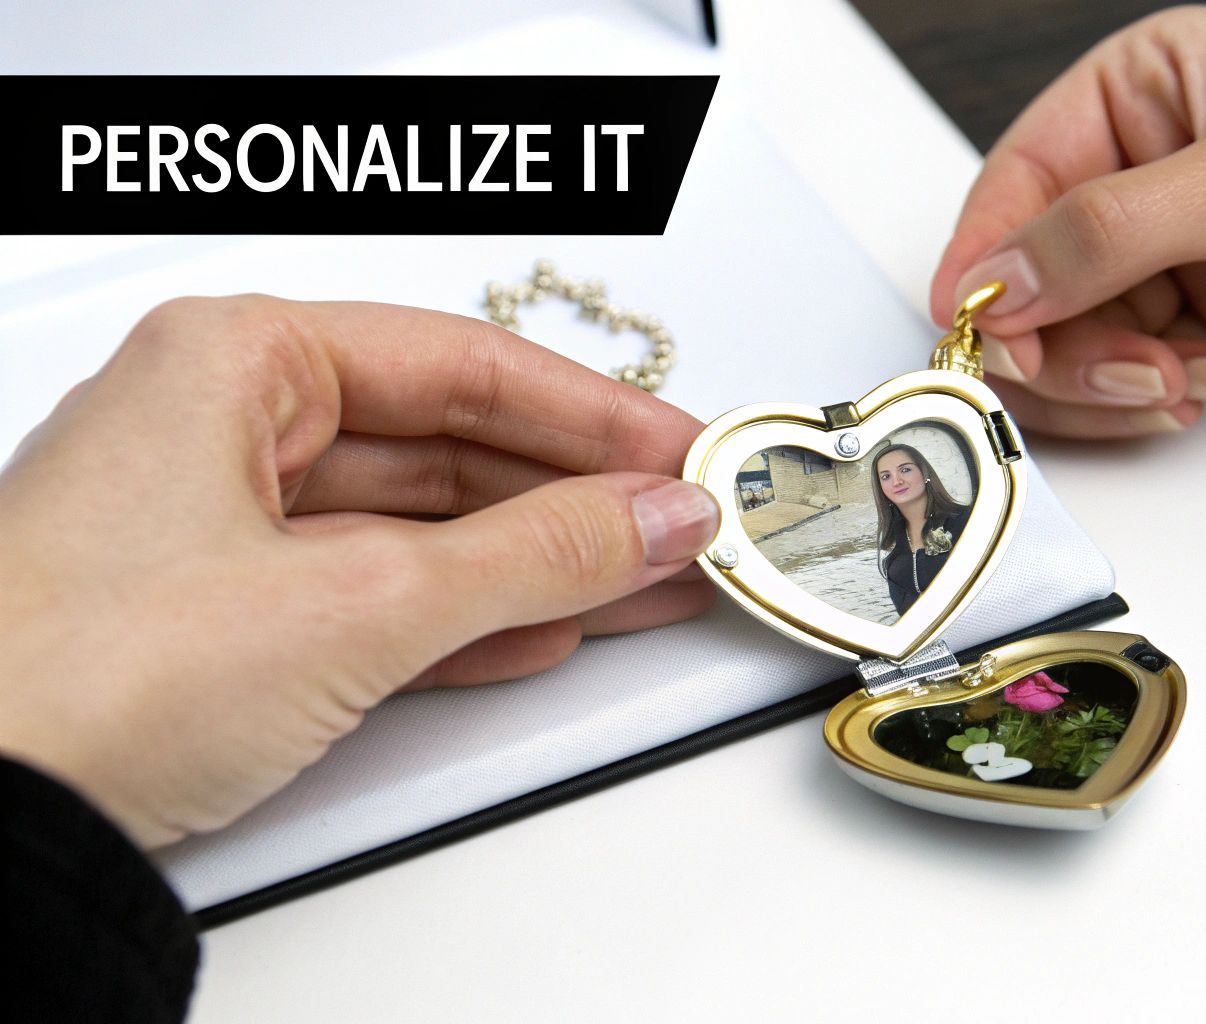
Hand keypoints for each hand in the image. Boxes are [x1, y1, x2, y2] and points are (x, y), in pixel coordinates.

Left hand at [0, 296, 719, 847]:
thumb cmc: (80, 676)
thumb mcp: (361, 602)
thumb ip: (534, 554)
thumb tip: (651, 518)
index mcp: (233, 360)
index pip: (462, 364)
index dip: (594, 415)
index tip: (684, 456)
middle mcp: (216, 425)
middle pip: (441, 443)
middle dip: (570, 498)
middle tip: (675, 530)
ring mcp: (209, 525)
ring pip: (410, 526)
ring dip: (529, 564)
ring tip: (637, 584)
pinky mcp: (209, 618)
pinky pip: (368, 593)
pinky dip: (459, 617)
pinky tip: (537, 632)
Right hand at [932, 6, 1205, 436]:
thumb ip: (1108, 231)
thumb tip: (991, 283)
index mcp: (1149, 86)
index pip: (1021, 177)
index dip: (989, 257)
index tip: (980, 327)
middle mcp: (1151, 168)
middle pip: (1034, 271)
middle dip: (1061, 335)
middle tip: (1119, 370)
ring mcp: (1180, 253)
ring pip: (1074, 335)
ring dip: (1113, 375)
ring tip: (1183, 381)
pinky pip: (1131, 373)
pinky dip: (1152, 394)